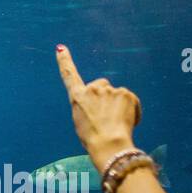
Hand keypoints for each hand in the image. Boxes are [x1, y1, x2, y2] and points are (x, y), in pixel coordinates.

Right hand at [55, 44, 142, 170]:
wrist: (109, 144)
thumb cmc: (93, 138)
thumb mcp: (81, 121)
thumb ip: (87, 106)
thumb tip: (99, 105)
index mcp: (77, 97)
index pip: (69, 75)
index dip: (64, 61)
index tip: (60, 48)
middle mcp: (92, 89)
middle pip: (101, 86)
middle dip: (106, 96)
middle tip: (107, 116)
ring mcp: (109, 90)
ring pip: (117, 94)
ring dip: (119, 105)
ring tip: (116, 123)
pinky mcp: (126, 93)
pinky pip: (131, 100)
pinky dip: (131, 110)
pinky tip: (127, 122)